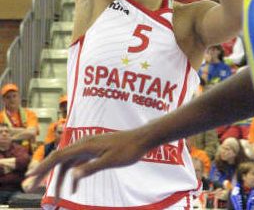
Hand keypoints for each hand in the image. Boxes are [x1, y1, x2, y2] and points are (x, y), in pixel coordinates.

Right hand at [25, 129, 146, 198]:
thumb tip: (73, 175)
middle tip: (30, 188)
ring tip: (55, 199)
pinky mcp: (93, 151)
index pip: (58, 156)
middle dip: (44, 174)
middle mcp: (83, 144)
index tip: (29, 177)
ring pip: (66, 163)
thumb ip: (91, 168)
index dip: (42, 167)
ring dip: (58, 180)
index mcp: (85, 145)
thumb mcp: (110, 161)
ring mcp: (87, 147)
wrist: (140, 139)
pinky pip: (76, 163)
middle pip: (58, 159)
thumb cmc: (128, 150)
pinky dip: (71, 176)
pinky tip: (72, 191)